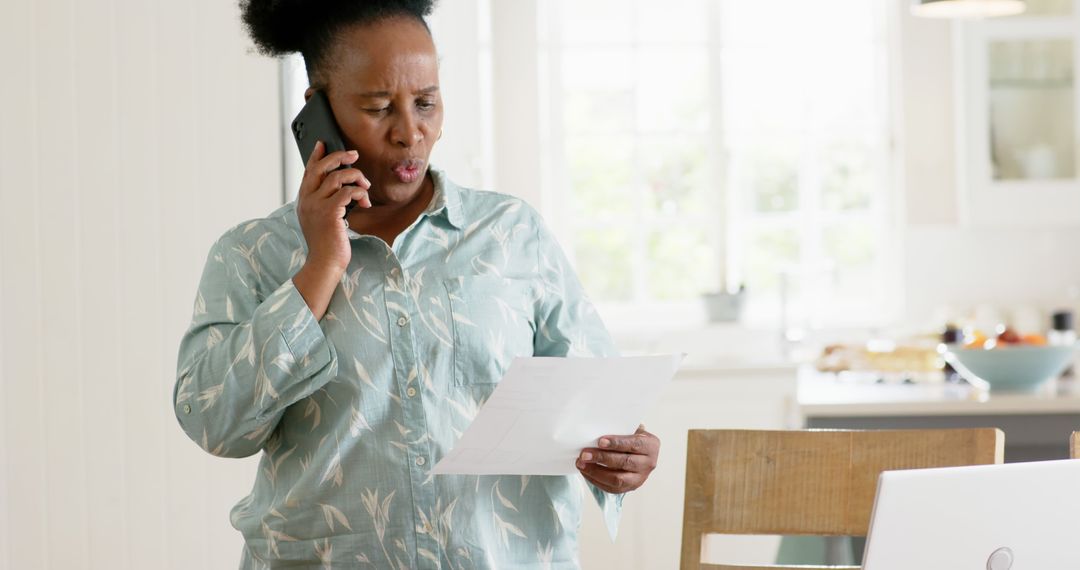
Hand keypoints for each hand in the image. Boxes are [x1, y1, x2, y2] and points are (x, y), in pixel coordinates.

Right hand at [295, 140, 372, 271]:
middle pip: (321, 167)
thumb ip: (325, 202)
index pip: (308, 171)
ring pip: (337, 177)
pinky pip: (347, 192)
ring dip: (356, 177)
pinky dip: (358, 193)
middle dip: (339, 157)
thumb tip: (341, 186)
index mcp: (304, 200)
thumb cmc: (327, 243)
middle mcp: (307, 200)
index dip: (316, 155)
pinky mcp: (330, 213)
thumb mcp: (321, 218)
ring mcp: (317, 206)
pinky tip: (363, 201)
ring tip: (365, 187)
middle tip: (354, 155)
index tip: (323, 143)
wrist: (325, 263)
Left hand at [576, 425, 659, 493]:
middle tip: (584, 454)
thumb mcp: (631, 429)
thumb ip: (620, 429)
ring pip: (617, 479)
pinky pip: (611, 488)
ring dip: (596, 471)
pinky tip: (585, 471)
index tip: (600, 441)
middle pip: (624, 462)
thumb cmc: (631, 438)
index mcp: (651, 446)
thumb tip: (597, 428)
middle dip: (602, 458)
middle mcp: (648, 464)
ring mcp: (640, 479)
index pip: (634, 444)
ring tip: (581, 463)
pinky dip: (595, 480)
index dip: (617, 443)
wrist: (639, 453)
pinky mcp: (629, 488)